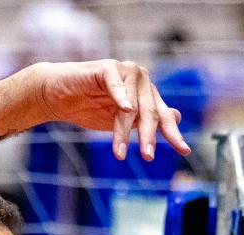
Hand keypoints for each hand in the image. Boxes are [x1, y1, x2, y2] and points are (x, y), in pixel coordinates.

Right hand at [29, 60, 189, 160]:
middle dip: (148, 137)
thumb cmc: (90, 107)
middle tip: (148, 157)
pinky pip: (116, 83)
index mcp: (146, 95)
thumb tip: (176, 118)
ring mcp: (125, 72)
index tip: (184, 152)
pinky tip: (125, 108)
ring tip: (119, 152)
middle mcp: (140, 81)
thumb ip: (146, 121)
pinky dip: (121, 95)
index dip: (173, 134)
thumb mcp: (121, 122)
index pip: (163, 117)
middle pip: (149, 113)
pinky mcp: (106, 68)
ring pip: (131, 105)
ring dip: (124, 130)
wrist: (59, 97)